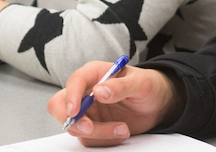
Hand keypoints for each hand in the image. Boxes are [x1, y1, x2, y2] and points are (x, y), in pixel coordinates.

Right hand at [47, 62, 184, 146]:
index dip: (71, 97)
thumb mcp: (140, 83)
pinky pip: (89, 139)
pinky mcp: (94, 126)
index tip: (75, 111)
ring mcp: (87, 111)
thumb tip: (99, 91)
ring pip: (75, 127)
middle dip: (70, 119)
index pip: (74, 82)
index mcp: (93, 74)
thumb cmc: (147, 86)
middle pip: (59, 105)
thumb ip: (120, 86)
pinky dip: (105, 140)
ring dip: (98, 133)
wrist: (156, 104)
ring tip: (124, 129)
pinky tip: (121, 132)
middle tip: (89, 128)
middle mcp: (84, 92)